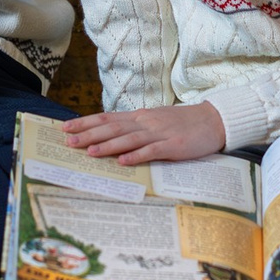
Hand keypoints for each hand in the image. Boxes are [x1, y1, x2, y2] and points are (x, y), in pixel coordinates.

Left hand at [61, 103, 227, 165]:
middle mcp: (145, 122)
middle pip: (113, 128)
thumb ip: (135, 128)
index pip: (107, 118)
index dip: (86, 123)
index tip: (66, 128)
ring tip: (89, 152)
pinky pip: (152, 151)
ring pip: (128, 139)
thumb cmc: (182, 124)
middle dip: (89, 135)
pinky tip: (123, 161)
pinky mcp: (173, 146)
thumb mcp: (155, 122)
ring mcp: (159, 133)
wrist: (213, 121)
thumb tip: (111, 136)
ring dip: (108, 146)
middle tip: (68, 142)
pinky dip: (136, 156)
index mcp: (140, 117)